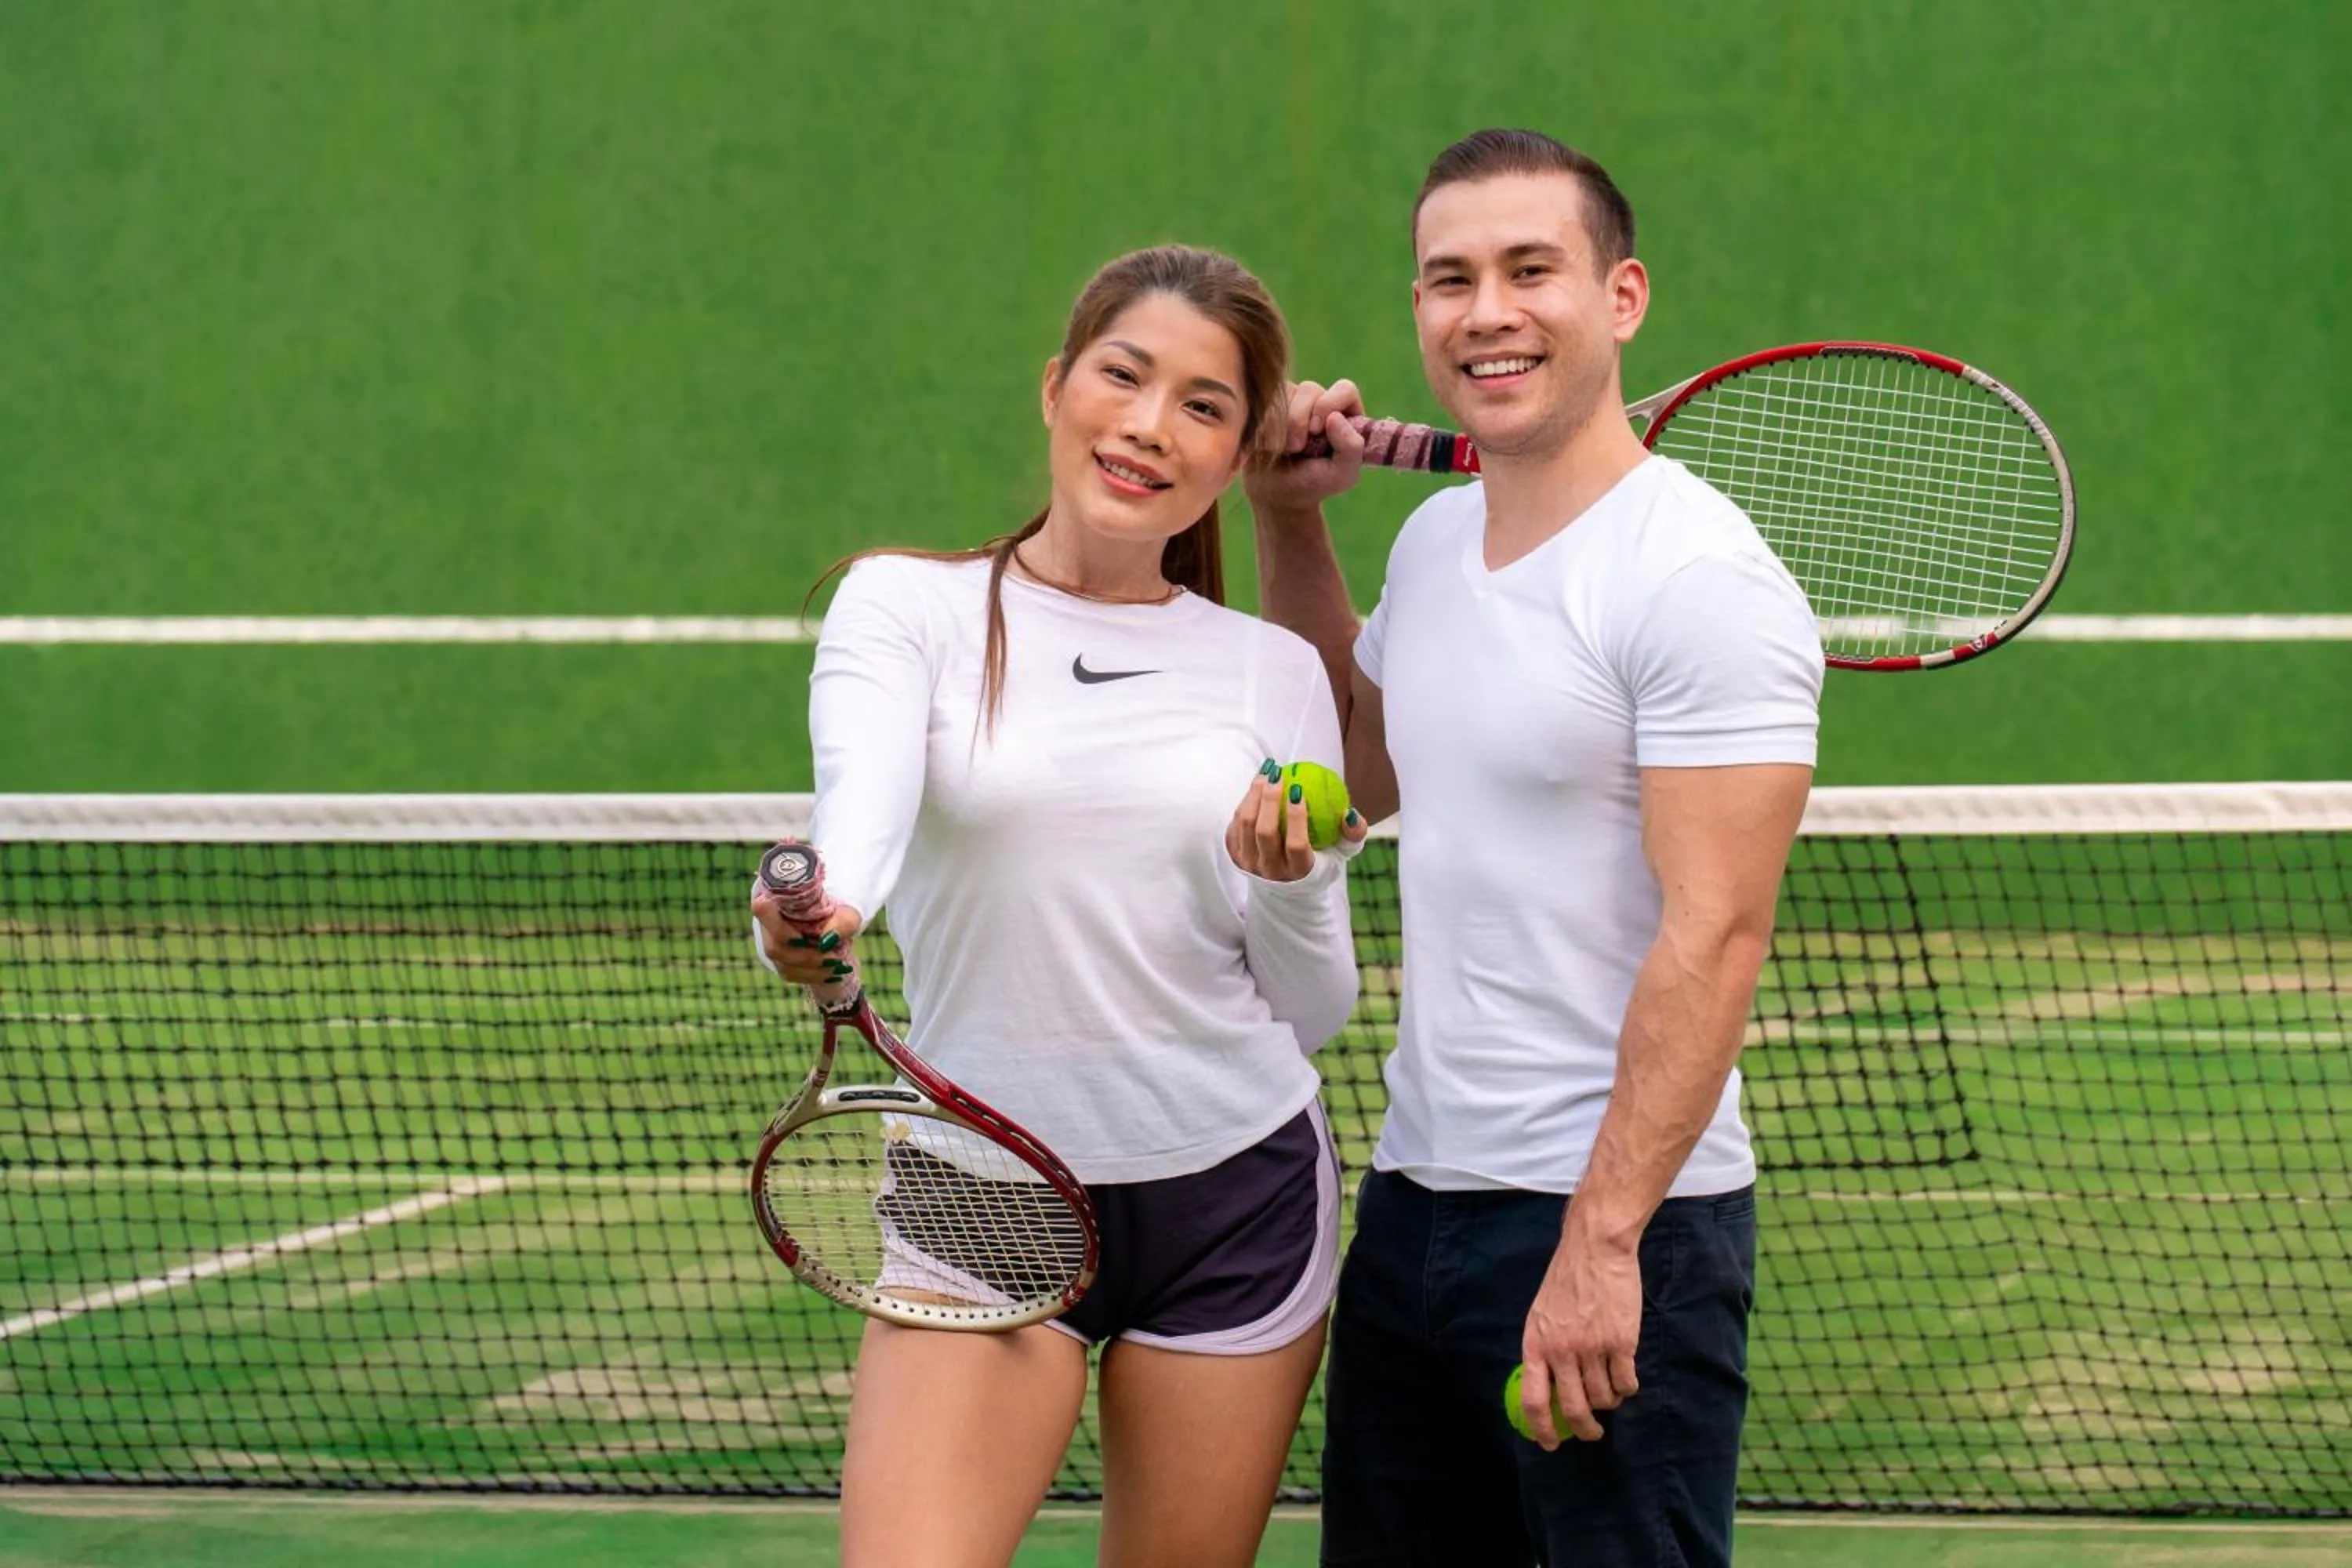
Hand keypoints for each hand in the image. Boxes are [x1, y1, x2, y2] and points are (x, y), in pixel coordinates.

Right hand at [750, 884, 864, 988]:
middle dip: (807, 956)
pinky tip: (832, 973)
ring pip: (783, 965)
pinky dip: (813, 976)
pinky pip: (790, 975)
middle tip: (835, 958)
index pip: (761, 908)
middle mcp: (767, 922)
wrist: (834, 921)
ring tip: (838, 965)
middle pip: (775, 947)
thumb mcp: (848, 913)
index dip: (776, 923)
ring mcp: (770, 945)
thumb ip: (843, 923)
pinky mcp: (779, 962)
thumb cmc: (838, 912)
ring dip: (813, 969)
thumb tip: (828, 941)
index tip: (803, 932)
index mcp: (777, 899)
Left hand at [1225, 762, 1368, 882]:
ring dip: (1254, 795)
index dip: (1296, 818)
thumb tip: (1349, 814)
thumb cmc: (1320, 858)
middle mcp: (1271, 871)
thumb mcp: (1341, 850)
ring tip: (1266, 773)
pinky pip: (1235, 823)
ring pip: (1246, 825)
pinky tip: (1257, 783)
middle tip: (1277, 775)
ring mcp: (1250, 864)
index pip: (1296, 845)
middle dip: (1269, 800)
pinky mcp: (1235, 855)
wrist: (1286, 883)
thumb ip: (1353, 833)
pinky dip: (1245, 802)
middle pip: (1265, 833)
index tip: (1298, 790)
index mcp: (1299, 871)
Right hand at [1242, 379, 1367, 516]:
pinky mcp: (1269, 405)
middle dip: (1299, 420)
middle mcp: (1320, 403)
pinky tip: (1266, 445)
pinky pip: (1264, 402)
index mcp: (1346, 415)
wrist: (1274, 494)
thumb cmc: (1311, 484)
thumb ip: (1351, 448)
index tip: (1317, 429)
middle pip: (1310, 389)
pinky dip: (1264, 426)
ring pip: (1284, 394)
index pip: (1345, 390)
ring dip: (1279, 426)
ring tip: (1280, 450)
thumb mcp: (1341, 475)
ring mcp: (1293, 402)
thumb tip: (1335, 417)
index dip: (1329, 404)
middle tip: (1296, 448)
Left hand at [1517, 1236, 1642, 1448]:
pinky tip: (1626, 1379)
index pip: (1533, 1400)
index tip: (1551, 1444)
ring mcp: (1592, 1348)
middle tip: (1593, 1433)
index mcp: (1536, 1345)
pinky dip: (1627, 1387)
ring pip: (1604, 1398)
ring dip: (1609, 1402)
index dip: (1541, 1429)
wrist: (1594, 1249)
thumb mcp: (1540, 1315)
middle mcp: (1562, 1351)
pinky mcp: (1621, 1342)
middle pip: (1574, 1408)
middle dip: (1585, 1429)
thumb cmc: (1566, 1281)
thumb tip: (1548, 1388)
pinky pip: (1626, 1383)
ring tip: (1610, 1391)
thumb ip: (1544, 1350)